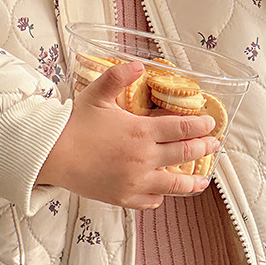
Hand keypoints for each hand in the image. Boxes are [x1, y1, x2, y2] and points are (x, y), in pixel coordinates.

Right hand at [36, 61, 218, 208]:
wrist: (52, 155)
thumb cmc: (74, 124)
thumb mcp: (97, 94)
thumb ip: (119, 77)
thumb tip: (138, 64)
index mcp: (141, 132)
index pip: (182, 128)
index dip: (201, 126)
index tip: (211, 125)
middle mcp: (143, 158)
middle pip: (184, 154)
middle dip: (204, 148)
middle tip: (213, 145)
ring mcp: (135, 181)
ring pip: (174, 185)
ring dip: (192, 182)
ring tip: (202, 180)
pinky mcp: (124, 198)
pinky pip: (151, 200)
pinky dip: (160, 195)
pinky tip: (162, 190)